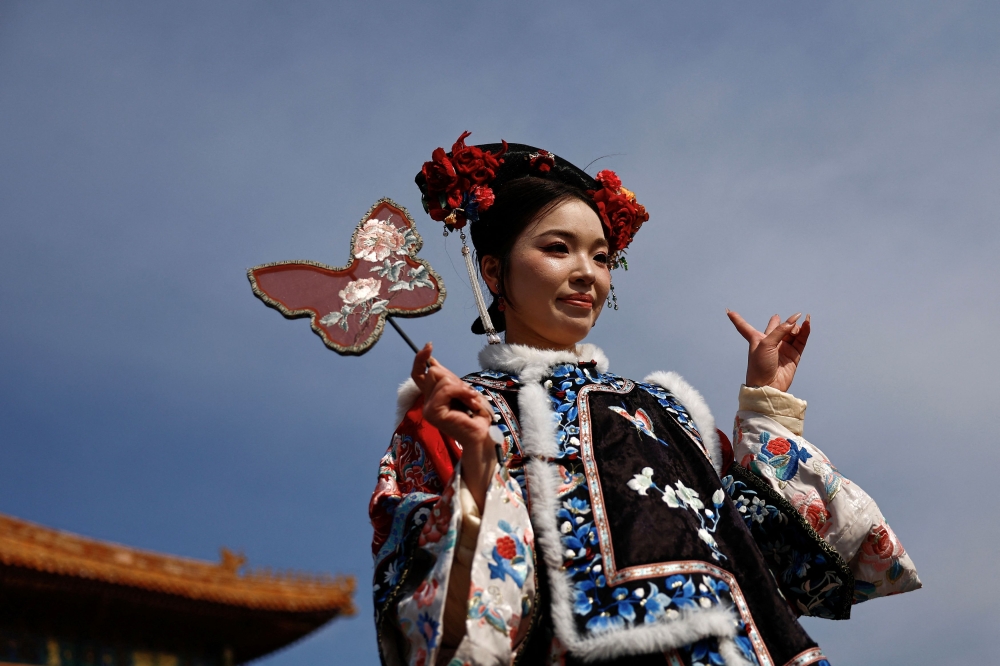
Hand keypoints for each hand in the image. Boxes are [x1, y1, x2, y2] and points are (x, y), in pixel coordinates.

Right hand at [411, 343, 495, 508]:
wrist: (482, 435)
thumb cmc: (476, 416)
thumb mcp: (463, 391)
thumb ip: (448, 379)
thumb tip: (431, 361)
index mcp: (432, 397)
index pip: (419, 374)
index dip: (421, 358)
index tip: (428, 345)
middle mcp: (427, 402)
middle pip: (434, 372)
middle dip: (455, 379)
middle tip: (468, 395)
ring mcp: (428, 408)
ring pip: (442, 379)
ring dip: (462, 388)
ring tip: (471, 402)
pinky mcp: (433, 412)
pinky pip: (446, 388)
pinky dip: (462, 392)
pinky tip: (470, 404)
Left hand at [727, 310, 810, 392]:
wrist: (768, 385)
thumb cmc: (760, 365)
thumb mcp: (766, 344)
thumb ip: (780, 331)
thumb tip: (794, 321)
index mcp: (756, 339)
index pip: (744, 327)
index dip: (737, 319)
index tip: (728, 311)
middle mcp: (770, 343)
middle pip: (776, 328)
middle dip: (779, 322)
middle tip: (778, 318)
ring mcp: (783, 348)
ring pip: (791, 332)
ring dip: (795, 327)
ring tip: (796, 326)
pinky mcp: (794, 355)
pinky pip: (801, 340)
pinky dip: (805, 331)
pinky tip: (807, 322)